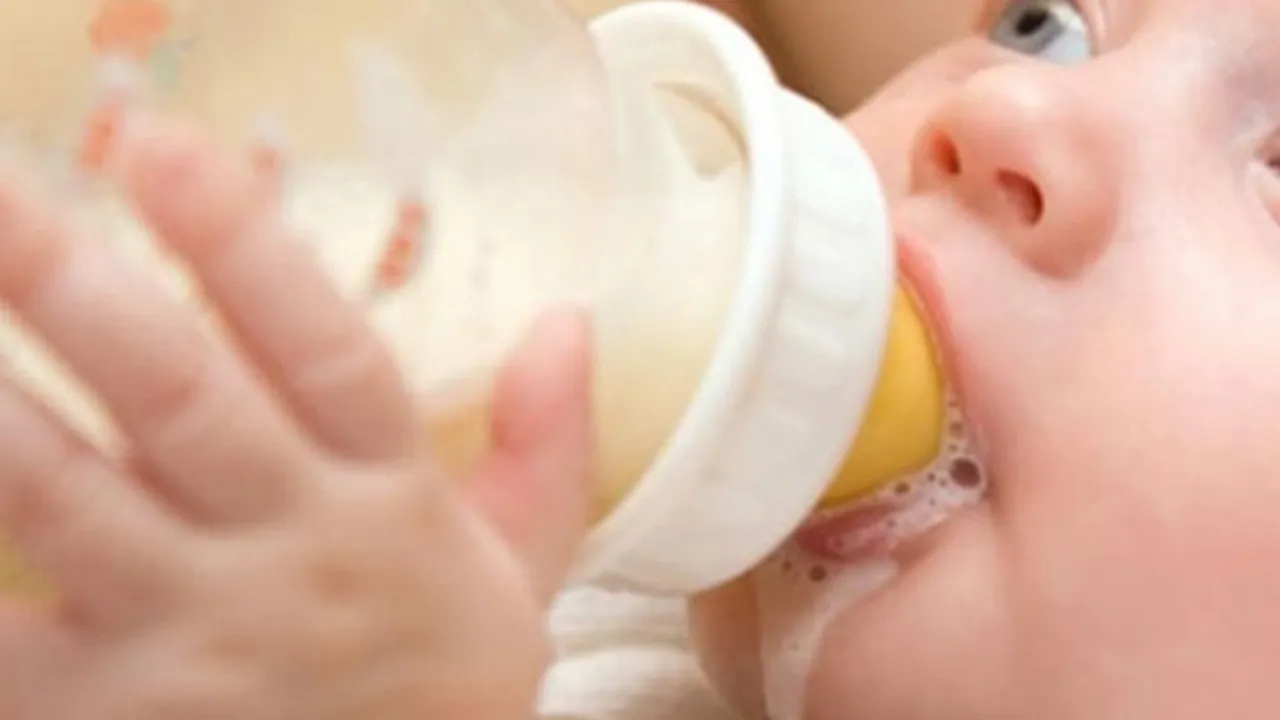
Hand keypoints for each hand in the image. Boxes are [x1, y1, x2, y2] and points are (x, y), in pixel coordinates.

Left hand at [0, 112, 592, 719]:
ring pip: (59, 500)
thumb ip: (548, 449)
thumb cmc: (443, 694)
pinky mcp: (100, 714)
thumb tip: (568, 318)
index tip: (164, 149)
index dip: (246, 249)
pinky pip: (1, 634)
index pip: (326, 355)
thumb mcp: (525, 576)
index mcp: (390, 506)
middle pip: (179, 400)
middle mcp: (287, 555)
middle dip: (76, 286)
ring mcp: (187, 638)